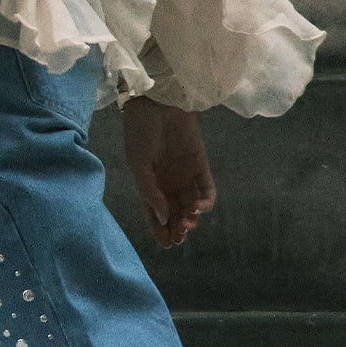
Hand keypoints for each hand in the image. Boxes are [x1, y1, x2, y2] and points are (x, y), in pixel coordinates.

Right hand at [121, 97, 216, 248]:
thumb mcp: (138, 164)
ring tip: (188, 222)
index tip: (166, 243)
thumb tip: (164, 219)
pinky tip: (199, 207)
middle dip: (178, 228)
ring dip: (191, 218)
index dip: (160, 230)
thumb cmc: (140, 132)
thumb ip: (150, 192)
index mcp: (148, 184)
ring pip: (191, 206)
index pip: (155, 214)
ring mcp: (185, 176)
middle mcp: (168, 183)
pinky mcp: (200, 166)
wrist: (157, 102)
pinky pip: (207, 190)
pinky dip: (205, 202)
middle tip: (179, 235)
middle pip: (175, 213)